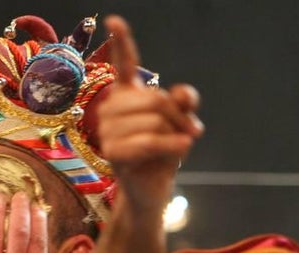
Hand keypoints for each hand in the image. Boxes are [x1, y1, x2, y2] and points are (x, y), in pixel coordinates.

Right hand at [98, 16, 202, 216]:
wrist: (152, 188)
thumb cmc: (164, 151)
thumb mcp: (180, 122)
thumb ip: (183, 103)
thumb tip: (182, 95)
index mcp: (126, 95)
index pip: (124, 63)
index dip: (122, 41)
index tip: (114, 19)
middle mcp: (112, 108)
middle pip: (155, 98)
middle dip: (179, 116)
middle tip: (191, 132)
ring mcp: (107, 130)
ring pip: (154, 120)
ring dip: (175, 134)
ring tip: (176, 146)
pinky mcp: (112, 152)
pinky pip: (149, 141)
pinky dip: (170, 146)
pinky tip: (182, 149)